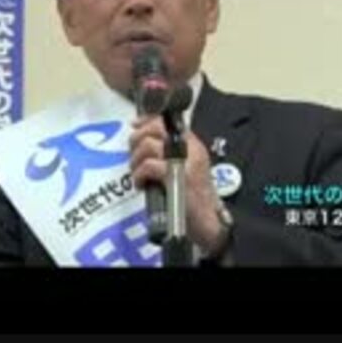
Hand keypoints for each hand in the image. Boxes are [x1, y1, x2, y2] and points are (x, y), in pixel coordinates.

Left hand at [128, 115, 223, 252]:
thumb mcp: (184, 167)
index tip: (136, 126)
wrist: (208, 222)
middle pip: (155, 129)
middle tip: (134, 155)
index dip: (147, 120)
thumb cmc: (192, 197)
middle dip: (136, 140)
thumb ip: (167, 151)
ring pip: (148, 146)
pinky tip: (141, 185)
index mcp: (192, 144)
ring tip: (138, 174)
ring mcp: (184, 163)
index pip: (166, 120)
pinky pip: (149, 166)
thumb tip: (141, 132)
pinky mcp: (176, 178)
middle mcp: (190, 149)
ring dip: (136, 160)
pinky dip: (139, 175)